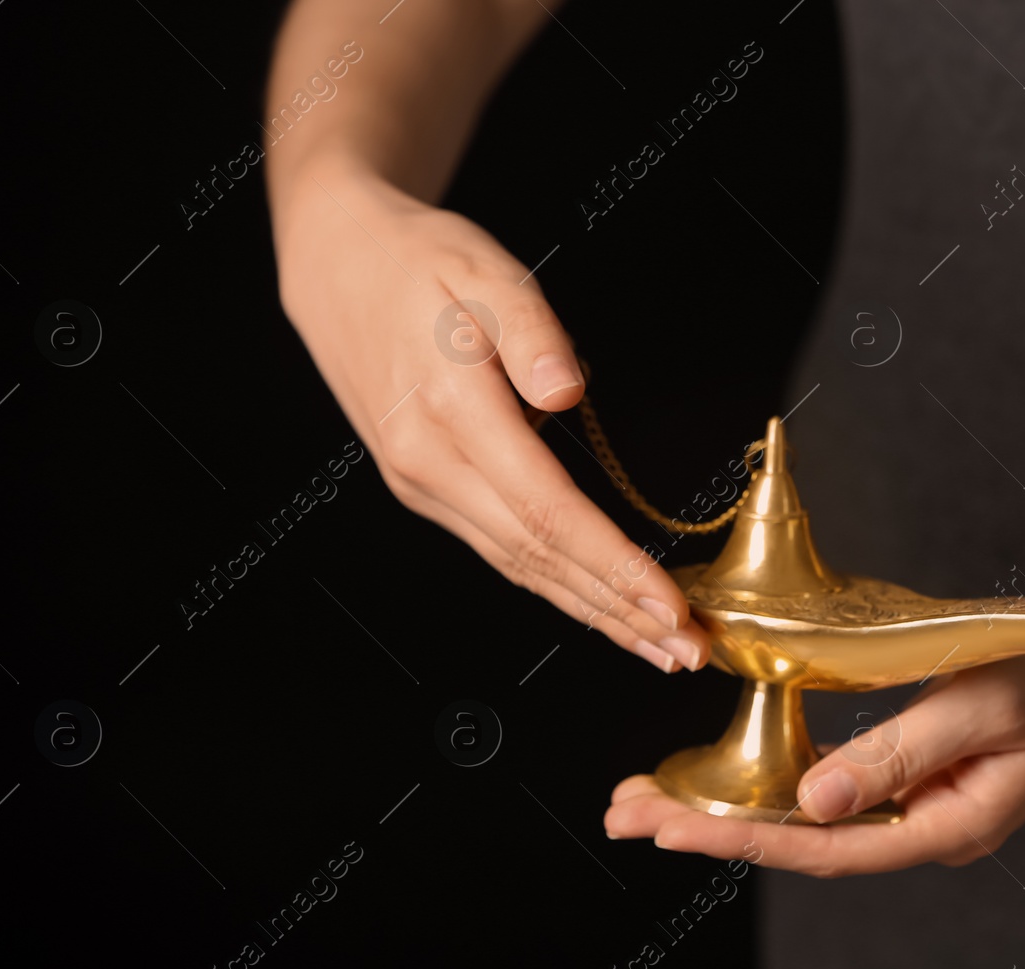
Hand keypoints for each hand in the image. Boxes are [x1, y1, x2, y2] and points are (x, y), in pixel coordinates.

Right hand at [270, 152, 708, 672]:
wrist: (335, 265)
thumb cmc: (419, 261)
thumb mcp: (483, 268)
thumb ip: (530, 330)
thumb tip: (565, 391)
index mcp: (451, 411)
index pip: (547, 510)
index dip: (613, 564)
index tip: (670, 604)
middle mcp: (429, 463)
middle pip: (538, 556)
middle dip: (619, 610)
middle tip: (688, 652)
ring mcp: (420, 483)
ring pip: (518, 565)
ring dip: (592, 612)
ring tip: (657, 646)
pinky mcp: (423, 487)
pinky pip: (499, 549)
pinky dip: (555, 585)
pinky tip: (597, 606)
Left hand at [604, 583, 1024, 875]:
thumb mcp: (979, 703)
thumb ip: (897, 753)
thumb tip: (811, 802)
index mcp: (948, 827)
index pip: (825, 848)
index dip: (741, 837)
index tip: (667, 826)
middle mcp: (925, 828)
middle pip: (802, 839)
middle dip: (708, 827)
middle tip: (622, 813)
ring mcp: (919, 804)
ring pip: (808, 816)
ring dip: (729, 804)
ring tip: (649, 799)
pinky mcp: (914, 773)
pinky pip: (831, 786)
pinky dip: (769, 778)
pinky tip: (722, 774)